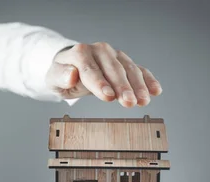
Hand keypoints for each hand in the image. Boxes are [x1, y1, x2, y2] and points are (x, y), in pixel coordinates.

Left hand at [45, 42, 162, 107]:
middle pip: (113, 69)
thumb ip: (60, 76)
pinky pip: (140, 70)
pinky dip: (149, 80)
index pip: (90, 68)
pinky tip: (156, 90)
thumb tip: (71, 75)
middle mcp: (100, 51)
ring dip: (138, 86)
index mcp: (80, 53)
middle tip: (129, 102)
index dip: (99, 82)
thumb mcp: (54, 78)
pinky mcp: (126, 63)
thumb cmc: (63, 75)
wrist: (72, 67)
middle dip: (122, 86)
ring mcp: (115, 56)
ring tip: (143, 101)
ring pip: (129, 69)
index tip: (108, 96)